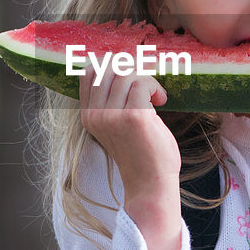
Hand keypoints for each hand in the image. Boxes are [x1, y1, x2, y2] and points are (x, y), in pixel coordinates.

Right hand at [79, 66, 183, 249]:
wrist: (150, 184)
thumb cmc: (141, 153)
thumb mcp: (117, 124)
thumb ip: (112, 99)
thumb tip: (123, 65)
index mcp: (88, 115)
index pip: (89, 71)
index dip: (113, 64)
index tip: (132, 76)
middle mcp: (95, 115)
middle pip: (108, 66)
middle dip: (132, 69)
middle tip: (146, 85)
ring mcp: (112, 116)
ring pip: (127, 72)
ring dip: (147, 79)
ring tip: (155, 96)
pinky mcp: (133, 118)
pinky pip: (142, 83)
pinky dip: (155, 87)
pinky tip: (161, 101)